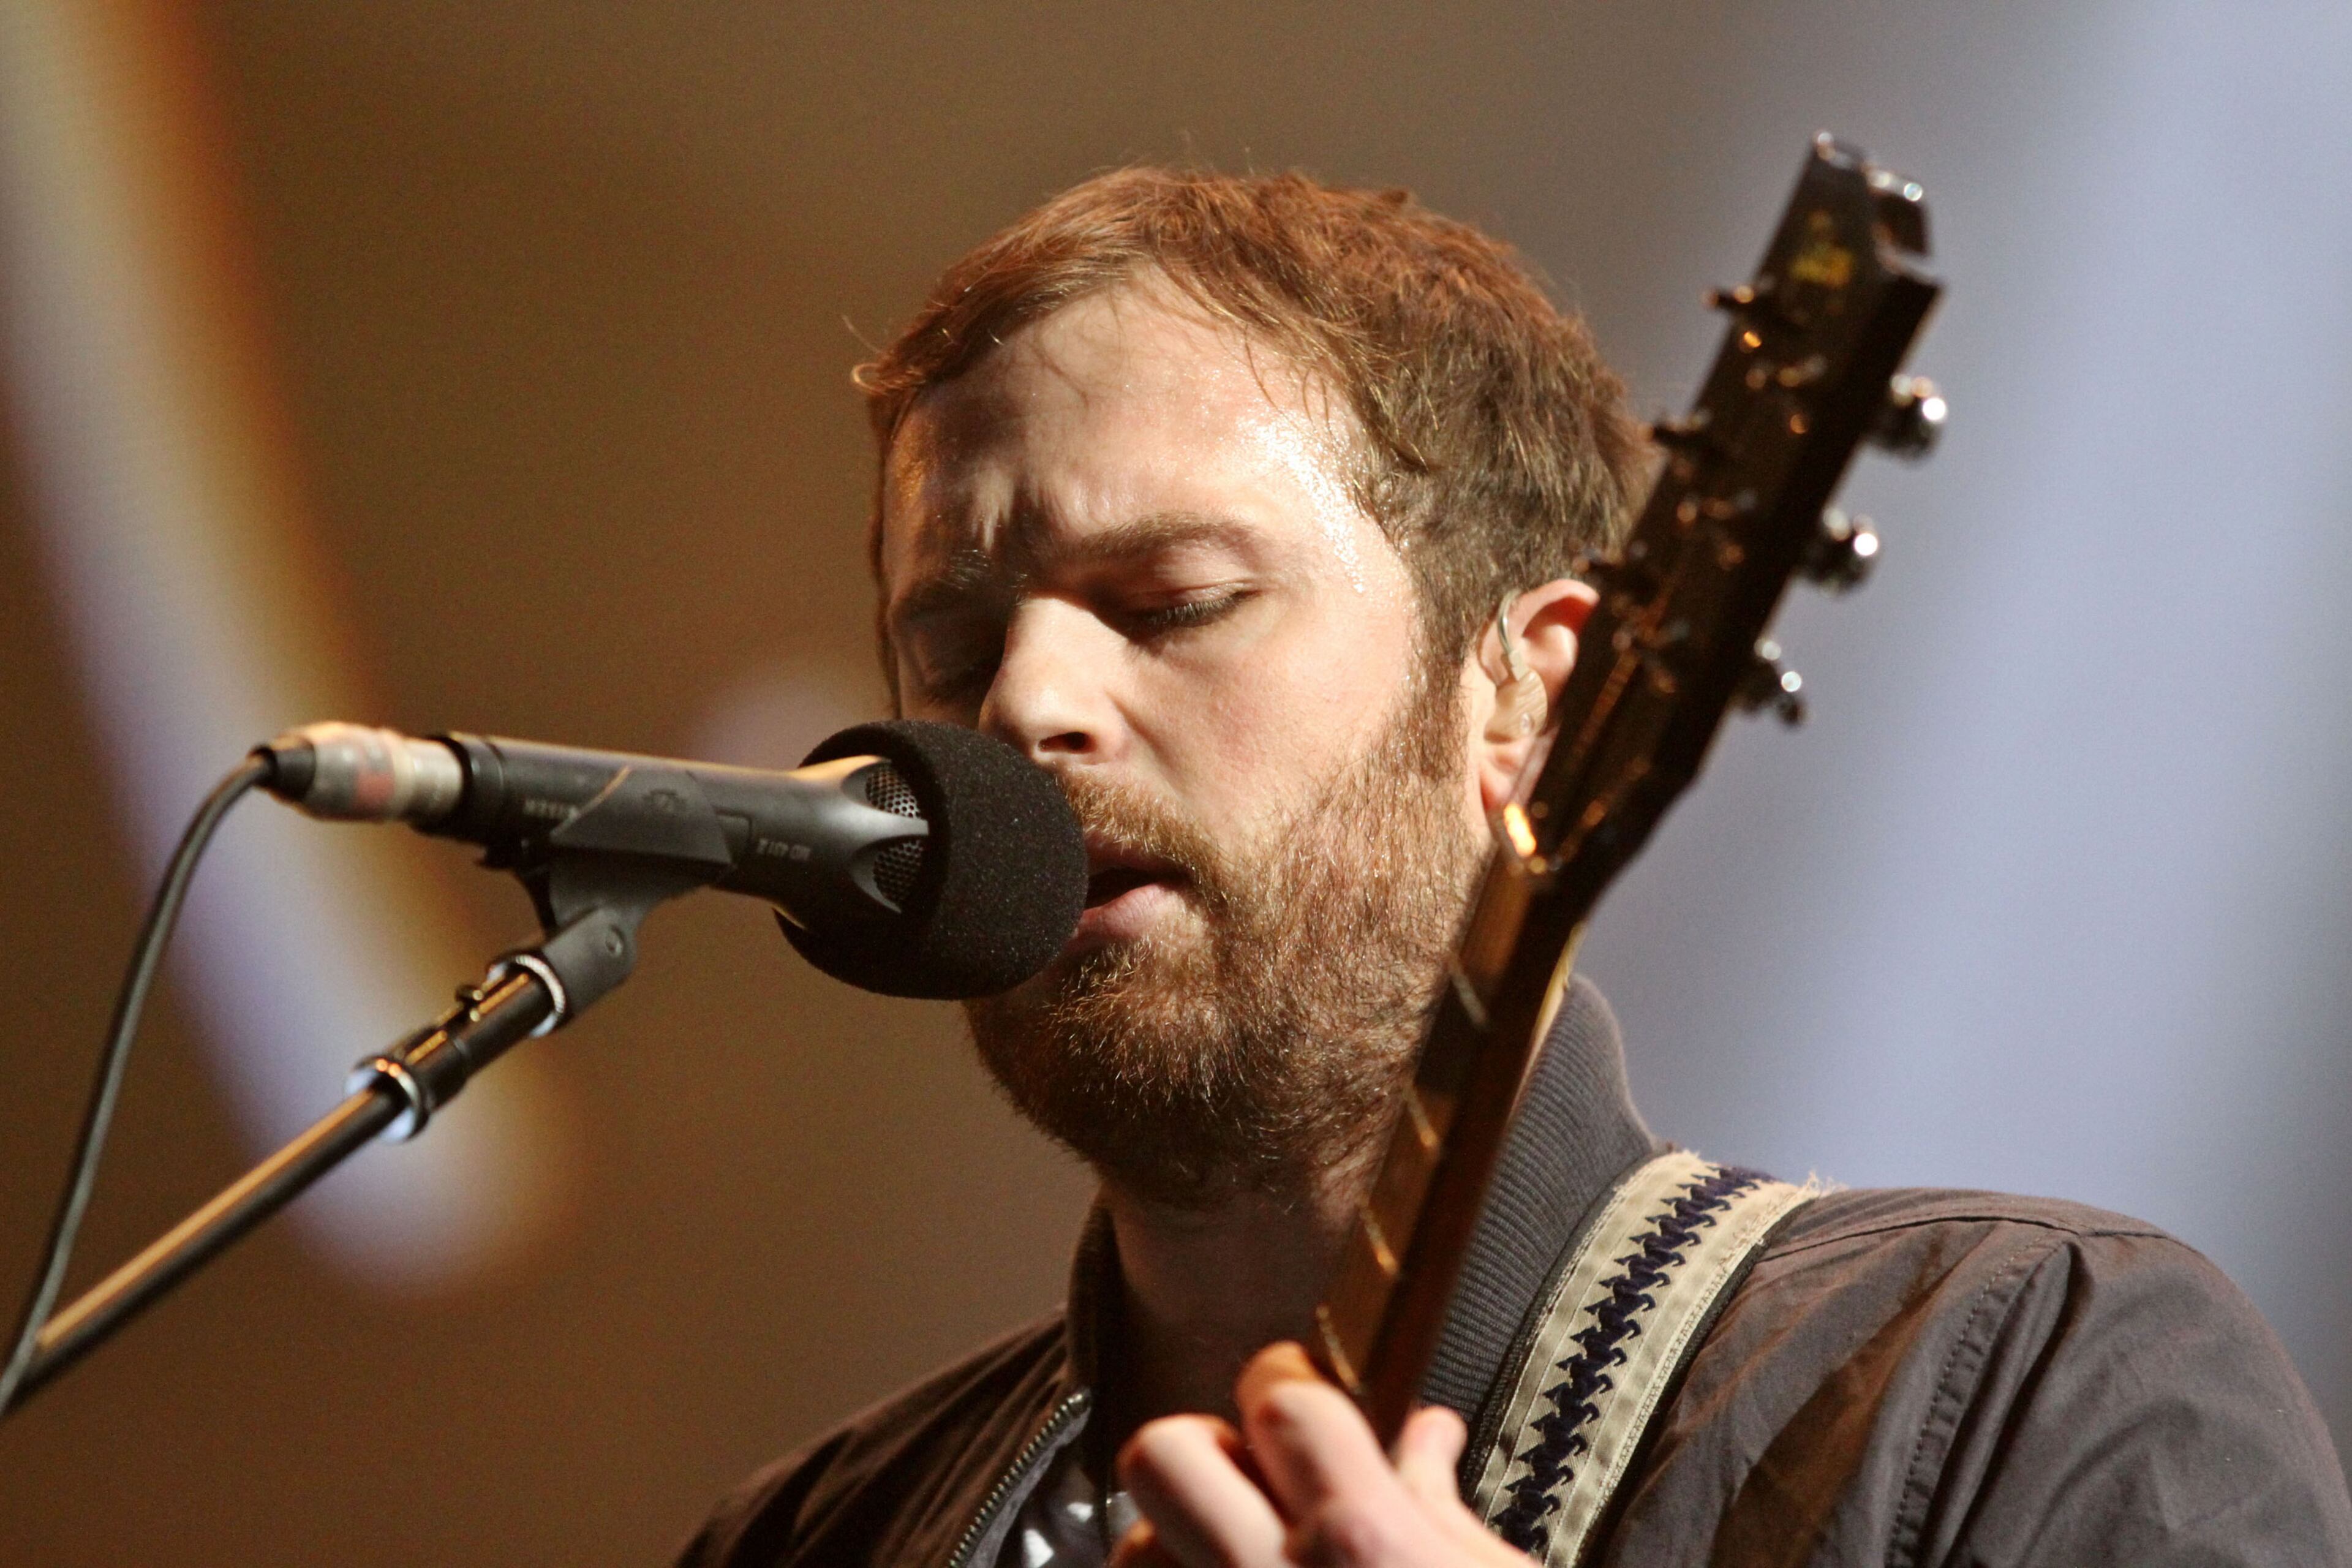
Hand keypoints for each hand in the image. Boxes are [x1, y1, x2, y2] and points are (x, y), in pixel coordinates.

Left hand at [1109, 1342, 1533, 1567]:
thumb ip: (1438, 1501)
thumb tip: (1425, 1432)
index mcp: (1364, 1539)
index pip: (1281, 1398)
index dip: (1287, 1381)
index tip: (1301, 1394)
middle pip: (1163, 1452)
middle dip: (1204, 1450)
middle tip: (1254, 1476)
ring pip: (1135, 1547)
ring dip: (1178, 1544)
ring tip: (1237, 1558)